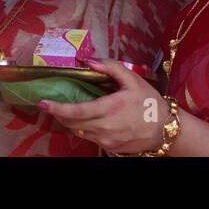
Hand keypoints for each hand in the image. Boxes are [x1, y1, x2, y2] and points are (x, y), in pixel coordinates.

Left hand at [39, 60, 167, 154]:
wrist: (165, 130)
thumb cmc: (149, 103)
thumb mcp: (133, 80)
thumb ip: (110, 67)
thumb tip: (89, 60)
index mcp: (110, 108)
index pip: (76, 111)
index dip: (57, 108)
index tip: (43, 102)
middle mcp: (105, 127)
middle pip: (72, 123)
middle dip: (59, 113)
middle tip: (51, 103)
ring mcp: (106, 140)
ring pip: (79, 131)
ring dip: (70, 121)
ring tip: (66, 109)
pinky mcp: (109, 148)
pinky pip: (89, 137)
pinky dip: (83, 128)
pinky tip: (86, 118)